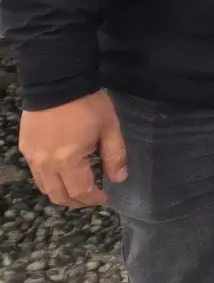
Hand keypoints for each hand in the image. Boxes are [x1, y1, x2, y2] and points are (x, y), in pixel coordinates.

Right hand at [18, 91, 124, 208]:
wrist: (57, 81)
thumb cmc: (88, 104)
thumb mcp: (110, 128)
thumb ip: (114, 156)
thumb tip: (119, 179)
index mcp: (68, 160)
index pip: (80, 192)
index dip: (94, 199)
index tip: (106, 197)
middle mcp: (45, 164)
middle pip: (58, 196)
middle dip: (77, 201)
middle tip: (92, 197)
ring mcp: (31, 156)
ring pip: (44, 187)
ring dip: (61, 192)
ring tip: (78, 188)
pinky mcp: (24, 148)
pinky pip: (36, 173)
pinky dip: (49, 180)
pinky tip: (63, 172)